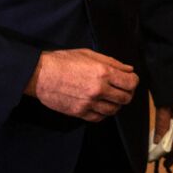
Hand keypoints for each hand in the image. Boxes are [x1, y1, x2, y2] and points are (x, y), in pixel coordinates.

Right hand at [25, 49, 139, 121]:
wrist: (39, 74)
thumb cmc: (62, 61)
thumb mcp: (89, 54)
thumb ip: (112, 63)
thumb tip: (129, 70)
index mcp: (103, 72)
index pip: (131, 83)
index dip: (133, 81)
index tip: (129, 80)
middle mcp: (99, 89)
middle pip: (125, 98)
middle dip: (126, 93)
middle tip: (121, 88)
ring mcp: (89, 103)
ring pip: (113, 110)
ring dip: (115, 104)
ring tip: (109, 96)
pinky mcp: (80, 113)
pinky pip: (99, 118)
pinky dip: (102, 113)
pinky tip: (99, 105)